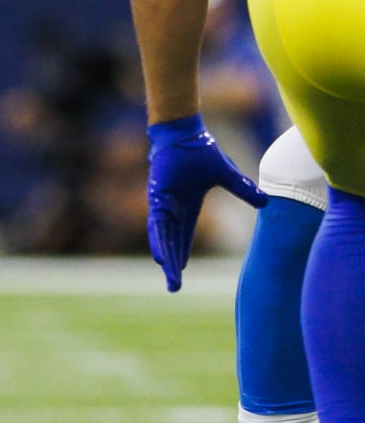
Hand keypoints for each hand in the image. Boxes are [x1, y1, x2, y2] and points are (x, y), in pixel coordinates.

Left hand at [146, 113, 266, 291]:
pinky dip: (159, 239)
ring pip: (163, 237)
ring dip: (166, 257)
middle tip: (174, 288)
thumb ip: (243, 190)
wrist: (185, 133)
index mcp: (187, 208)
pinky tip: (159, 256)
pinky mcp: (157, 196)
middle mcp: (172, 209)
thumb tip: (265, 202)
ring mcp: (163, 203)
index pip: (183, 238)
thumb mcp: (227, 176)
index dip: (181, 256)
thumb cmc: (200, 152)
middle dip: (173, 265)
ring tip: (168, 277)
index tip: (178, 275)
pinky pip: (158, 223)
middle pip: (172, 243)